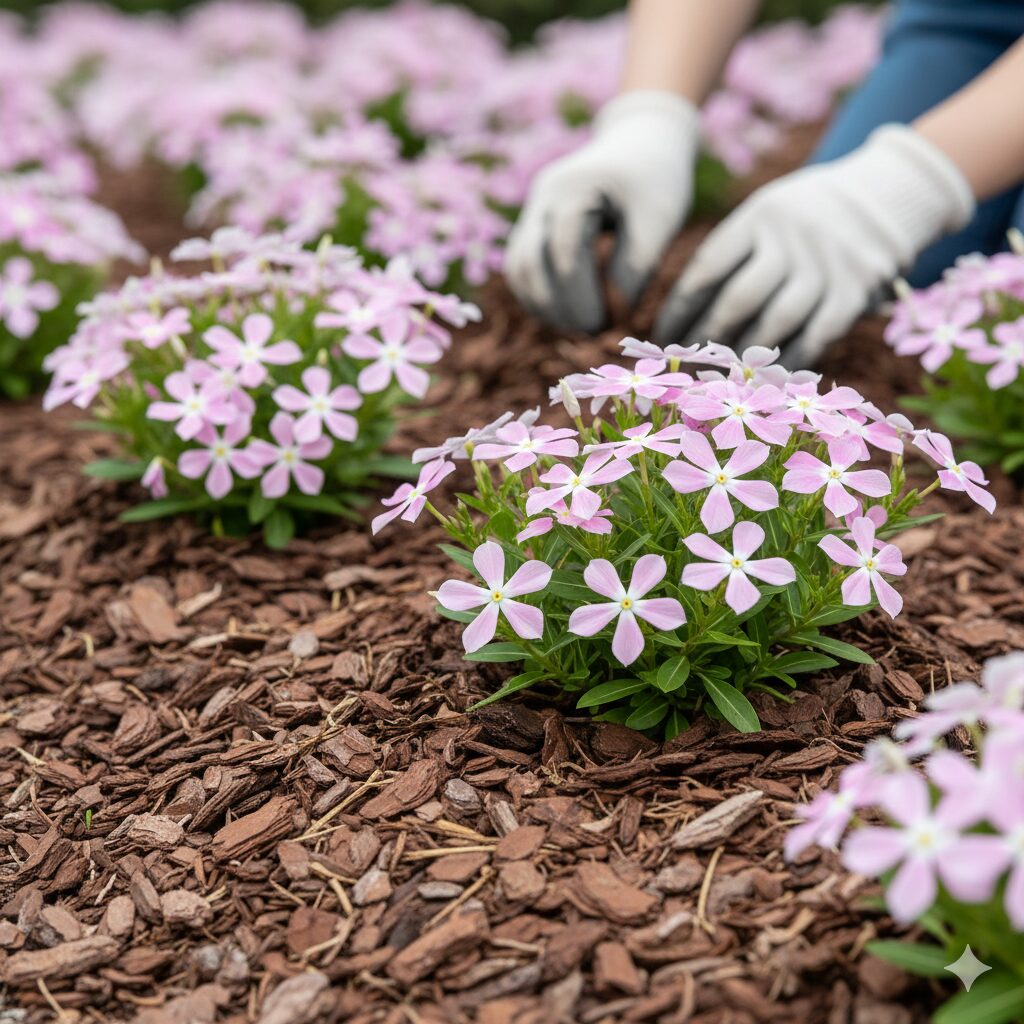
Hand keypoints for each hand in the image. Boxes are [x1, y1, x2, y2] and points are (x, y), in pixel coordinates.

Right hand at [505, 90, 699, 331]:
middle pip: (532, 265)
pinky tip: (568, 314)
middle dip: (561, 308)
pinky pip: (522, 269)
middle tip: (595, 333)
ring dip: (544, 307)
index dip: (583, 297)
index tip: (610, 326)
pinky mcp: (532, 226)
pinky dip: (539, 297)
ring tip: (581, 328)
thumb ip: (636, 267)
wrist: (641, 141)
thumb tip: (614, 318)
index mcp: (573, 187)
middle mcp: (542, 197)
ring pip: (519, 270)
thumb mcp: (660, 218)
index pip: (565, 254)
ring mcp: (532, 211)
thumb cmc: (657, 178)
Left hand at [655, 125, 975, 366]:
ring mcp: (827, 265)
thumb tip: (683, 315)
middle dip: (705, 340)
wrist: (890, 192)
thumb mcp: (768, 213)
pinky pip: (814, 337)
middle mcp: (792, 238)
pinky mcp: (856, 291)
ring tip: (719, 377)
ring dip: (742, 358)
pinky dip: (787, 364)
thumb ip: (734, 254)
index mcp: (759, 215)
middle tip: (686, 366)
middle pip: (737, 300)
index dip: (679, 309)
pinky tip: (765, 380)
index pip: (707, 269)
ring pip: (773, 324)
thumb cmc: (806, 217)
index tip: (661, 338)